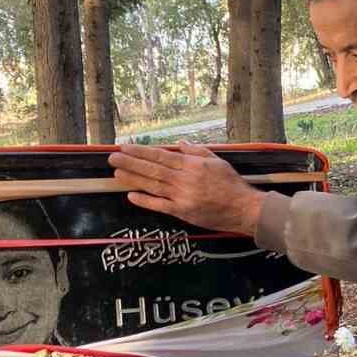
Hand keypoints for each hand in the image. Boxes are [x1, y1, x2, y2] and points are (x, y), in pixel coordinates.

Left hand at [107, 142, 265, 233]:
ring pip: (153, 185)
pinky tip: (131, 195)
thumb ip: (196, 151)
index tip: (125, 147)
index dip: (141, 152)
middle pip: (152, 170)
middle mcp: (184, 179)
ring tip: (116, 173)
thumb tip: (179, 144)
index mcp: (192, 165)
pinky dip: (145, 201)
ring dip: (133, 179)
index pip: (161, 156)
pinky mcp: (183, 212)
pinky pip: (160, 206)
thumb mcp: (217, 160)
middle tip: (112, 158)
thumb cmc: (231, 183)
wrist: (243, 208)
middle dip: (130, 163)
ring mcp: (182, 196)